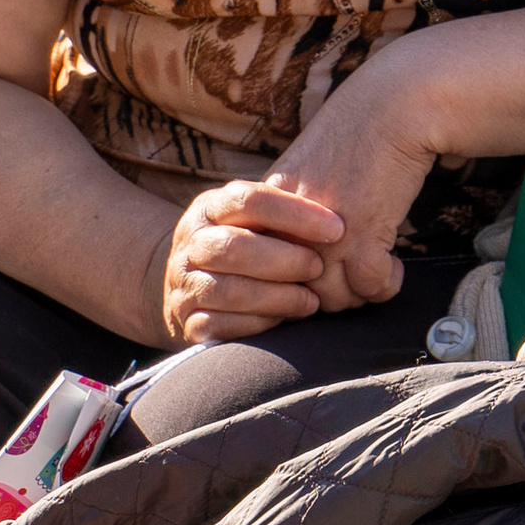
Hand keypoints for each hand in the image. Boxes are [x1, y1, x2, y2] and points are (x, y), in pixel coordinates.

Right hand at [157, 178, 346, 344]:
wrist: (188, 284)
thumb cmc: (243, 247)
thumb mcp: (253, 222)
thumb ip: (283, 219)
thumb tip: (339, 223)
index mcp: (209, 208)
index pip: (248, 199)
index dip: (295, 213)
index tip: (336, 229)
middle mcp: (191, 242)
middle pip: (236, 247)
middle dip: (286, 260)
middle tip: (319, 269)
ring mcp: (185, 283)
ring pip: (231, 290)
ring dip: (278, 297)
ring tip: (311, 302)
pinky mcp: (187, 320)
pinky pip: (222, 325)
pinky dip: (258, 323)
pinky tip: (282, 320)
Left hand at [263, 60, 441, 315]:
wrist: (390, 108)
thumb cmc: (353, 138)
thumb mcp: (302, 174)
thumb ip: (290, 214)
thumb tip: (299, 262)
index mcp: (266, 208)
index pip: (266, 271)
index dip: (296, 283)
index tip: (323, 276)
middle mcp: (288, 224)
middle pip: (300, 291)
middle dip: (330, 295)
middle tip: (354, 283)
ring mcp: (323, 233)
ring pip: (335, 297)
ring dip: (360, 294)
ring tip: (375, 275)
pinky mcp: (362, 234)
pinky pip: (370, 286)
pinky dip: (385, 285)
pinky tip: (393, 268)